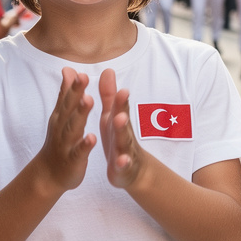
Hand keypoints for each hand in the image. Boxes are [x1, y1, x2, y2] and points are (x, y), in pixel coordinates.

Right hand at [37, 69, 95, 191]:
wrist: (48, 175)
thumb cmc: (59, 140)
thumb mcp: (61, 116)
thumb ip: (66, 93)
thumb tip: (68, 69)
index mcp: (62, 117)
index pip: (68, 98)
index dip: (74, 85)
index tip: (81, 71)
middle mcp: (62, 128)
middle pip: (69, 109)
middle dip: (76, 93)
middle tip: (83, 77)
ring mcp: (67, 144)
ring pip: (73, 128)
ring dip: (80, 114)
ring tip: (88, 100)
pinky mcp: (74, 160)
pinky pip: (79, 152)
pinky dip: (85, 145)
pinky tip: (93, 137)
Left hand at [99, 69, 141, 188]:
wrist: (132, 170)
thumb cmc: (118, 138)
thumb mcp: (112, 116)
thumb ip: (109, 96)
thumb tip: (107, 70)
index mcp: (117, 120)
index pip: (119, 105)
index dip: (117, 92)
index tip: (112, 75)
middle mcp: (124, 132)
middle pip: (124, 118)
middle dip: (122, 105)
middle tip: (122, 92)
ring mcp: (126, 150)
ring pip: (125, 139)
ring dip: (123, 129)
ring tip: (120, 119)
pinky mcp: (123, 167)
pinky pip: (124, 165)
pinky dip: (123, 162)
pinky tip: (121, 161)